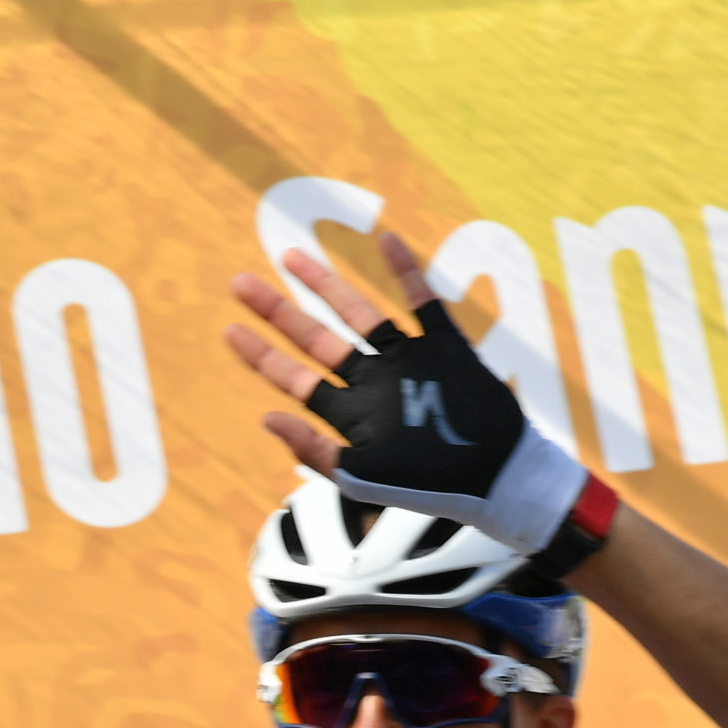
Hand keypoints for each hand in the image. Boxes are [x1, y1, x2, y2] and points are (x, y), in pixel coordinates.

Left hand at [224, 232, 588, 554]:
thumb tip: (266, 418)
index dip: (262, 356)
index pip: (296, 379)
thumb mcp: (363, 478)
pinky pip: (422, 300)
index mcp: (352, 413)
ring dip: (324, 284)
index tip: (230, 330)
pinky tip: (385, 239)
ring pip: (358, 313)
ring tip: (290, 256)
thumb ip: (315, 452)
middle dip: (277, 311)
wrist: (496, 477)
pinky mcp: (443, 345)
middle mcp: (374, 381)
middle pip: (316, 339)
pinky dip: (405, 270)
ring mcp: (406, 360)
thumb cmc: (430, 487)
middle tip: (239, 283)